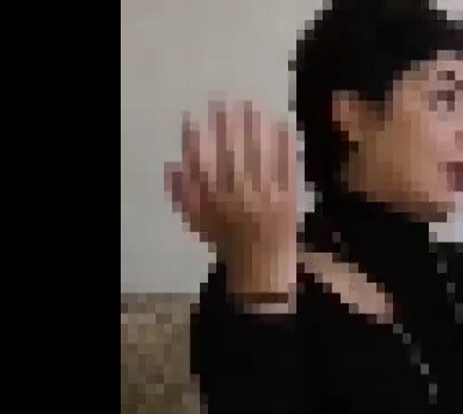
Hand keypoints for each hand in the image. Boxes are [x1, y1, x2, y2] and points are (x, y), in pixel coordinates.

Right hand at [165, 99, 297, 296]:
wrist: (261, 263)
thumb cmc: (226, 238)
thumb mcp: (198, 220)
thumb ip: (182, 193)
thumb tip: (173, 164)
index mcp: (217, 202)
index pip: (203, 165)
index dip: (195, 140)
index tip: (192, 118)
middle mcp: (241, 197)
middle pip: (232, 156)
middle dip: (227, 127)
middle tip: (225, 101)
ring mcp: (267, 196)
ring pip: (259, 157)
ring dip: (255, 129)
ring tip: (251, 106)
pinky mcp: (289, 196)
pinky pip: (287, 167)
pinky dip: (284, 146)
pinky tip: (282, 124)